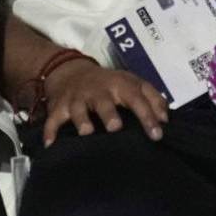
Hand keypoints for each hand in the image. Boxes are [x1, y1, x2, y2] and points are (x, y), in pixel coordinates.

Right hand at [41, 59, 167, 147]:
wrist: (71, 71)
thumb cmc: (109, 84)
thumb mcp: (133, 83)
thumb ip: (153, 98)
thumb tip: (165, 119)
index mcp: (119, 85)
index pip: (136, 98)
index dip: (147, 115)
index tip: (157, 134)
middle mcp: (97, 91)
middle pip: (103, 102)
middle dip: (108, 113)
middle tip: (115, 128)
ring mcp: (77, 99)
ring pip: (78, 109)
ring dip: (81, 121)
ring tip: (86, 132)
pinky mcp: (59, 107)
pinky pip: (53, 119)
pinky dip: (50, 131)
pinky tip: (50, 144)